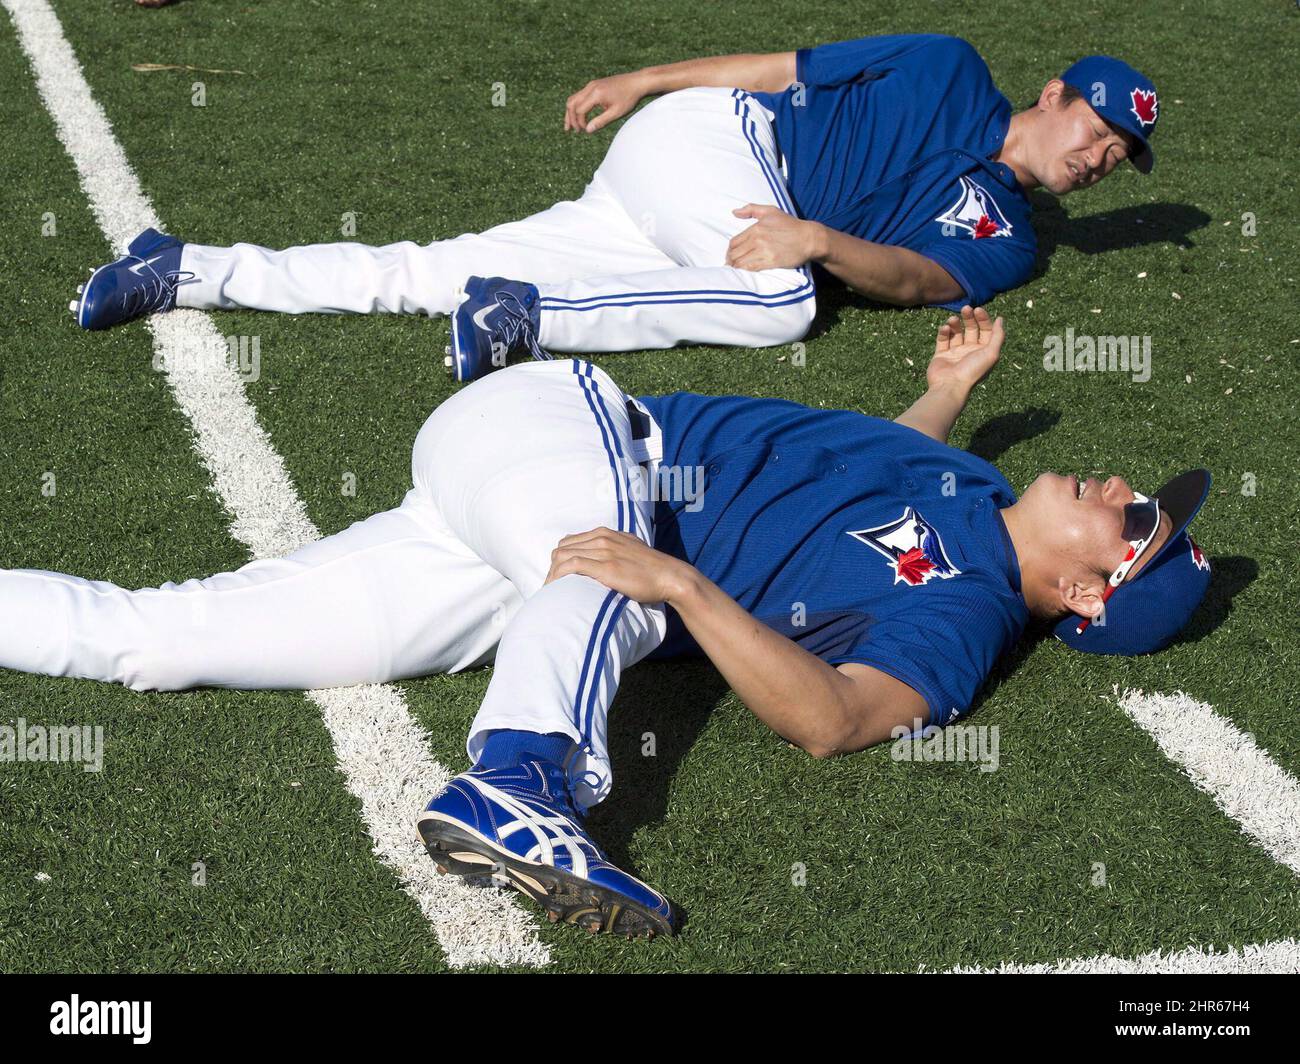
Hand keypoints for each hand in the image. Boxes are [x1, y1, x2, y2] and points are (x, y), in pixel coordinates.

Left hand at [546, 528, 693, 603]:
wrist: (670, 576)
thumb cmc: (652, 569)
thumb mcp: (630, 549)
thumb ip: (615, 549)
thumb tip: (604, 558)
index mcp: (606, 533)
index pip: (569, 541)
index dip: (559, 559)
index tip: (557, 576)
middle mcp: (602, 538)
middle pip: (562, 548)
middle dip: (552, 567)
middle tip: (552, 586)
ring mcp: (603, 551)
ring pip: (563, 556)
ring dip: (552, 574)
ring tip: (551, 590)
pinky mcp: (605, 566)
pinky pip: (571, 566)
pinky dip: (558, 576)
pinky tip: (556, 588)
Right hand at [564, 72, 650, 132]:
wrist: (637, 82)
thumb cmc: (629, 98)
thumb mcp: (616, 112)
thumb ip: (601, 121)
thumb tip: (588, 130)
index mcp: (596, 94)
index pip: (580, 110)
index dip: (580, 123)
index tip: (585, 131)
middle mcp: (591, 87)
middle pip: (572, 103)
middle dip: (569, 117)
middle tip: (569, 130)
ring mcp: (592, 84)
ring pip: (574, 98)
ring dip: (571, 111)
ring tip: (570, 124)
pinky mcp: (594, 85)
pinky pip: (580, 95)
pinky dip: (577, 106)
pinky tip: (580, 115)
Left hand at [726, 205, 822, 270]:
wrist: (808, 238)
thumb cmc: (790, 225)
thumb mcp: (771, 211)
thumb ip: (751, 209)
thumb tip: (734, 212)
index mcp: (755, 228)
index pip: (733, 242)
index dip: (729, 251)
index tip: (730, 255)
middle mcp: (757, 239)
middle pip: (734, 254)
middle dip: (730, 260)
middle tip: (731, 265)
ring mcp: (763, 251)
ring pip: (740, 263)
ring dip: (736, 268)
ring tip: (736, 270)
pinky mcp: (770, 262)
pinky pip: (751, 269)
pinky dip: (745, 272)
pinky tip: (744, 273)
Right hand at [926, 305, 1004, 393]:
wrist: (950, 386)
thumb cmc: (972, 371)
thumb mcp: (992, 353)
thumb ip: (998, 335)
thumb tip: (1000, 318)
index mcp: (984, 351)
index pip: (986, 330)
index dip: (983, 318)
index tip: (978, 310)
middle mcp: (970, 351)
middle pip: (971, 328)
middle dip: (969, 317)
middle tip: (965, 308)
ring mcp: (955, 353)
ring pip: (956, 332)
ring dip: (955, 323)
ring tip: (952, 319)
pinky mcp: (941, 355)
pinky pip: (942, 339)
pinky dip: (943, 332)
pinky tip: (945, 328)